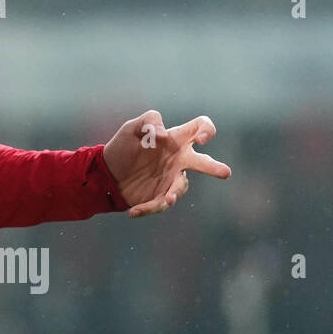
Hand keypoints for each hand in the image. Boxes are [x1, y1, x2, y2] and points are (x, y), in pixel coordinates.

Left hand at [102, 110, 231, 217]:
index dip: (207, 130)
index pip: (200, 128)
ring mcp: (172, 178)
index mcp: (176, 139)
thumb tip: (164, 134)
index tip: (201, 139)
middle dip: (214, 167)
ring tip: (168, 200)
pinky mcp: (161, 195)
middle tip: (225, 172)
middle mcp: (179, 159)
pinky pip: (160, 204)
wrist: (107, 172)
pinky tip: (133, 212)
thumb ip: (148, 121)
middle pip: (203, 162)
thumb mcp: (131, 128)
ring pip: (181, 186)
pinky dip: (147, 208)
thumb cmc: (123, 147)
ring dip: (175, 193)